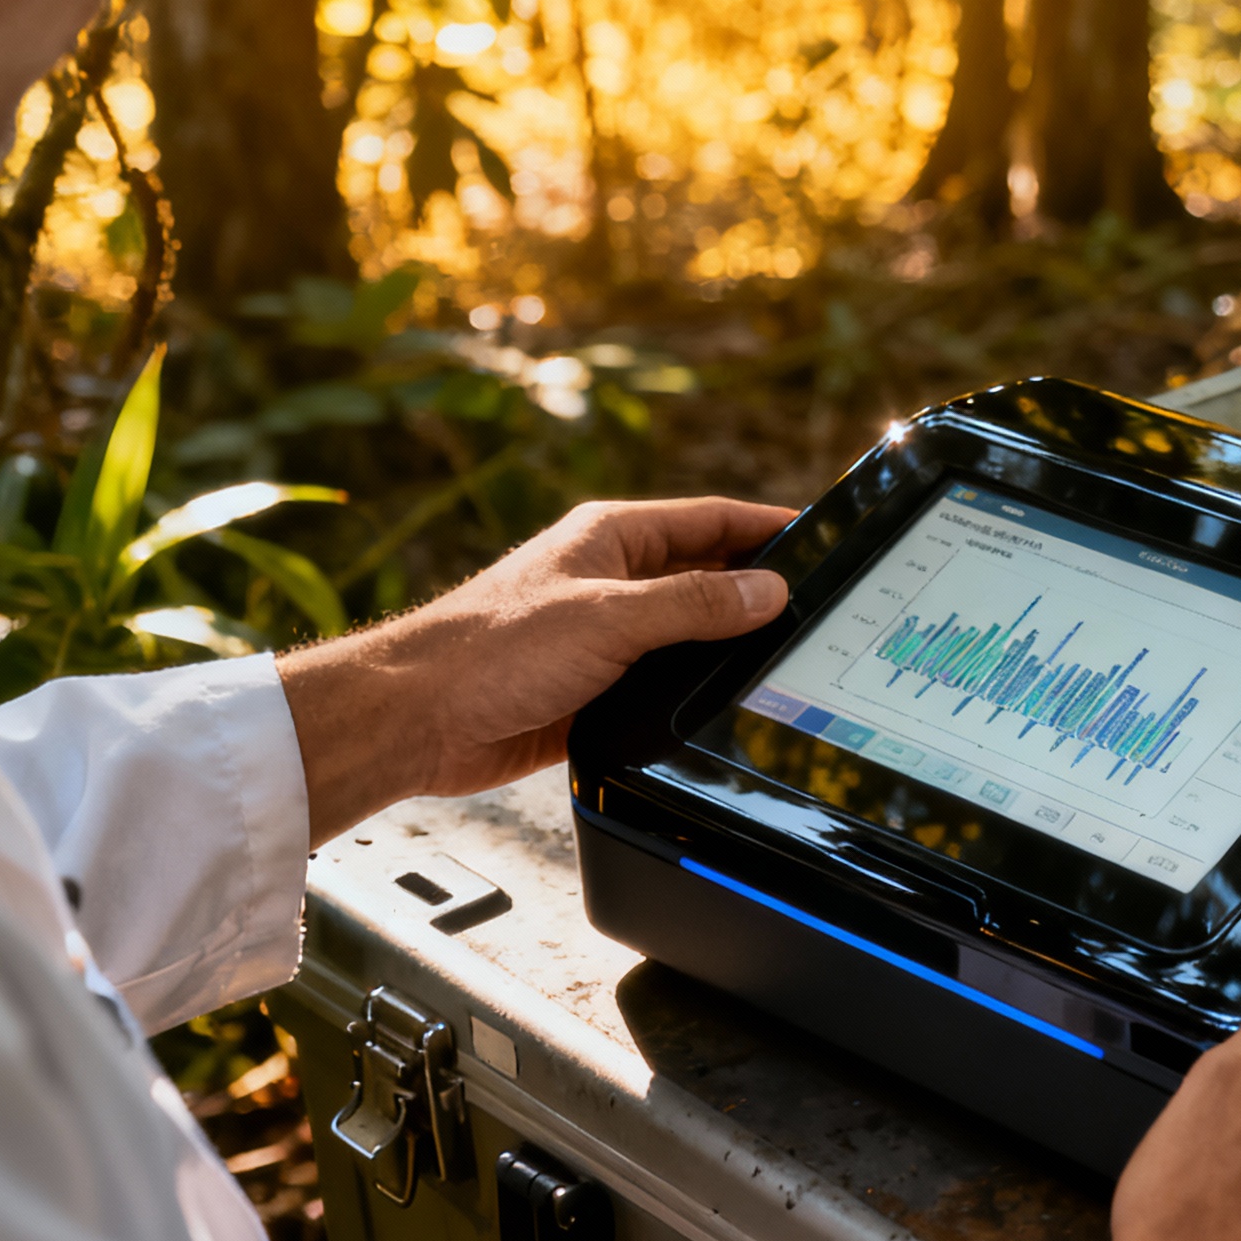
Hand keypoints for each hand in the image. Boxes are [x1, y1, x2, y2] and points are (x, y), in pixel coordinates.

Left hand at [277, 497, 796, 843]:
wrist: (417, 719)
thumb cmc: (490, 651)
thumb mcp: (610, 618)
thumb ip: (694, 603)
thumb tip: (769, 591)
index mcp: (614, 538)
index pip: (712, 520)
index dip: (769, 528)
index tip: (823, 537)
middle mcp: (612, 580)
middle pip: (708, 576)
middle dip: (760, 591)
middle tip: (822, 609)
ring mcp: (604, 635)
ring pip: (689, 634)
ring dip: (726, 647)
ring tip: (789, 660)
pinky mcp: (594, 688)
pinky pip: (662, 682)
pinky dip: (694, 691)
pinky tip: (726, 707)